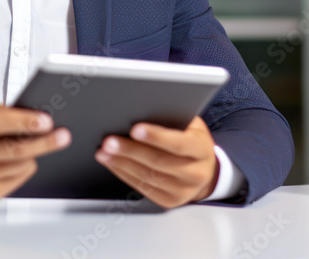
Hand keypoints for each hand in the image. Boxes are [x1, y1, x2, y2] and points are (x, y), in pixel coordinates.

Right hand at [0, 103, 71, 203]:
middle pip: (13, 149)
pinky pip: (19, 177)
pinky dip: (24, 167)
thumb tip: (35, 116)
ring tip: (26, 145)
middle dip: (43, 142)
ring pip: (21, 164)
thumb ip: (0, 113)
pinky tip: (13, 161)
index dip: (23, 121)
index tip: (45, 121)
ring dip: (32, 153)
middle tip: (62, 135)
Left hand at [94, 116, 218, 207]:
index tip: (135, 129)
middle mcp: (196, 173)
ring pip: (148, 177)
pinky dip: (124, 174)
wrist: (205, 170)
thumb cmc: (192, 140)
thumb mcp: (191, 125)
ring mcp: (183, 191)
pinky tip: (113, 163)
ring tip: (104, 152)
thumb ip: (173, 118)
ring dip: (122, 163)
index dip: (156, 136)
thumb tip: (143, 108)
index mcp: (202, 150)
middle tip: (110, 141)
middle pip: (159, 162)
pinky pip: (143, 188)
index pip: (179, 144)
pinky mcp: (169, 201)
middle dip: (131, 150)